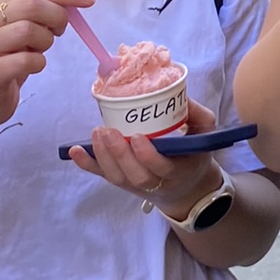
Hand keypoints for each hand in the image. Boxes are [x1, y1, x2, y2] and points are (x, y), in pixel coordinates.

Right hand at [0, 0, 93, 155]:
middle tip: (59, 31)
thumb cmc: (4, 63)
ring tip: (39, 51)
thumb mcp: (21, 32)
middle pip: (31, 5)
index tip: (89, 0)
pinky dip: (39, 63)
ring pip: (28, 30)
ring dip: (45, 41)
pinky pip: (26, 60)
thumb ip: (40, 10)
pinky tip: (32, 67)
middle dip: (57, 16)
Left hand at [69, 100, 222, 216]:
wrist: (186, 185)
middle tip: (108, 131)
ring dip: (103, 157)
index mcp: (179, 170)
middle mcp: (156, 183)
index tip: (138, 137)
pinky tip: (74, 151)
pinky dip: (87, 164)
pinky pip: (102, 175)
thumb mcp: (205, 133)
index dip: (147, 156)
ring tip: (97, 133)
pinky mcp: (122, 182)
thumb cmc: (193, 153)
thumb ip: (197, 113)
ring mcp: (136, 185)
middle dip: (119, 154)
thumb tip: (179, 93)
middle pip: (135, 176)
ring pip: (117, 177)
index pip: (161, 168)